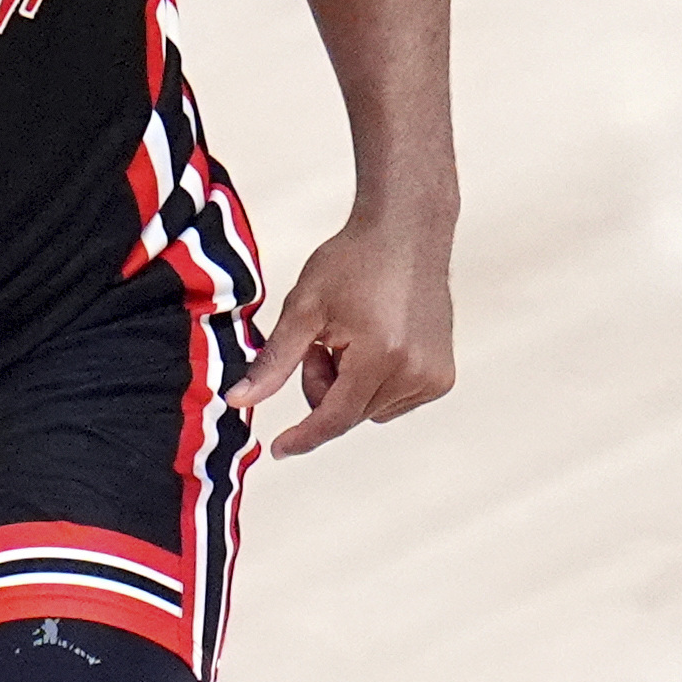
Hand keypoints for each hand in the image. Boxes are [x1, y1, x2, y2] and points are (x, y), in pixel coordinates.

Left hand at [225, 210, 453, 455]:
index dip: (303, 436)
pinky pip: (393, 402)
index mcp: (382, 355)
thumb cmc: (353, 261)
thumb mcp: (303, 308)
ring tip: (352, 338)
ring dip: (349, 387)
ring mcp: (435, 376)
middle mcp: (416, 371)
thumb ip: (273, 361)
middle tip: (322, 343)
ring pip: (369, 411)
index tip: (278, 449)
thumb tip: (238, 401)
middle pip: (349, 413)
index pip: (336, 416)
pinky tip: (376, 344)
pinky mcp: (443, 376)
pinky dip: (374, 384)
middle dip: (324, 388)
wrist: (407, 232)